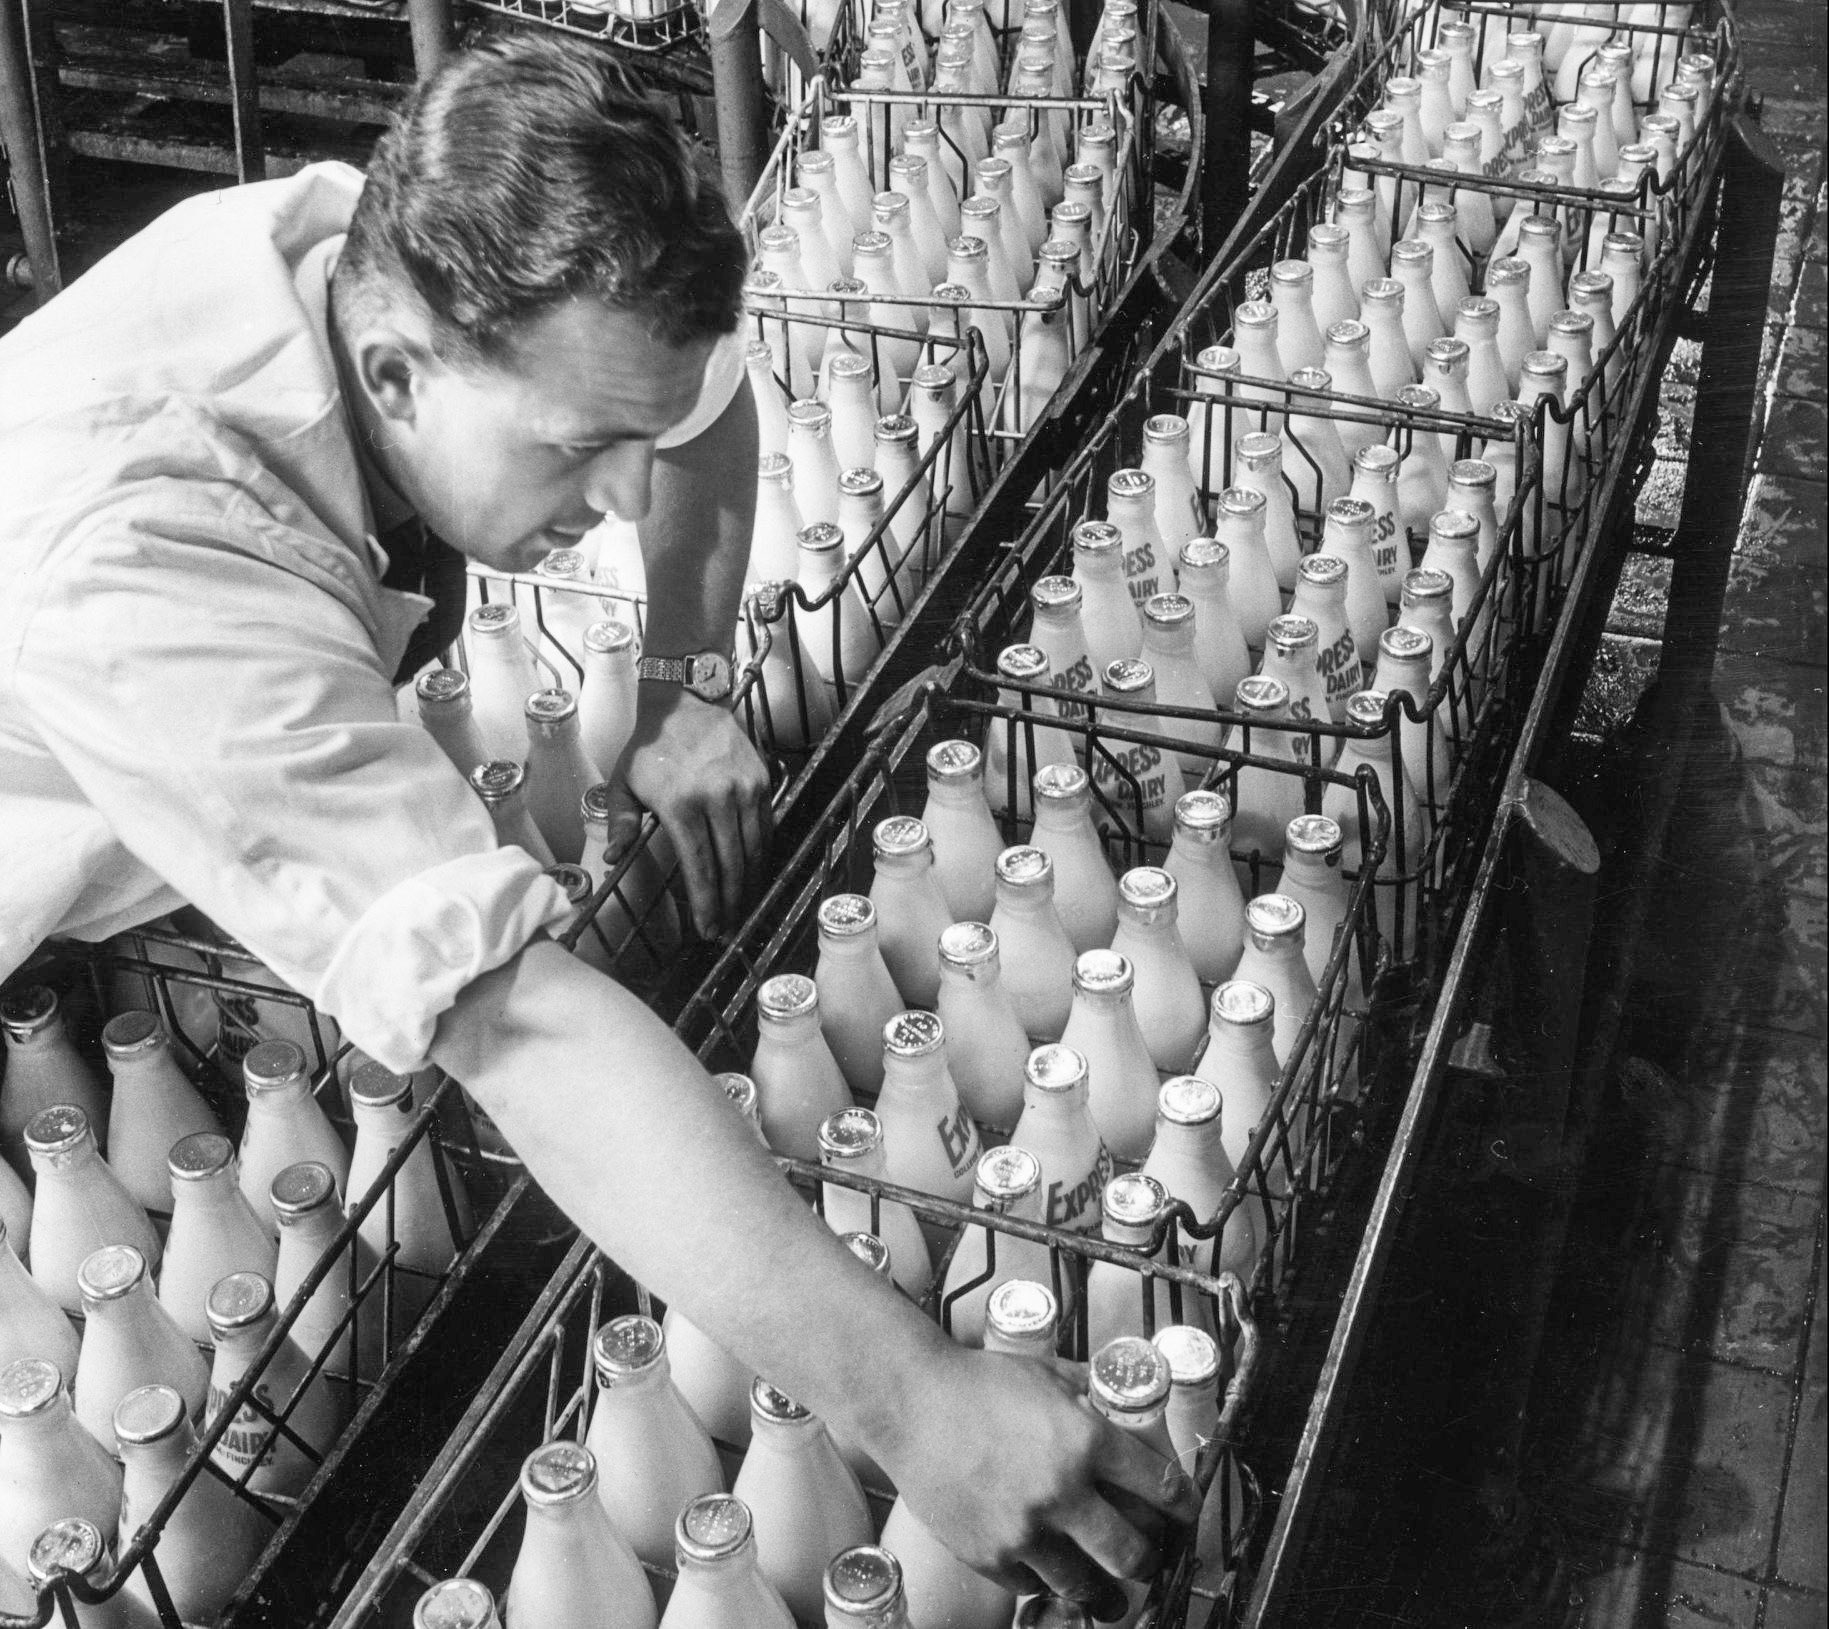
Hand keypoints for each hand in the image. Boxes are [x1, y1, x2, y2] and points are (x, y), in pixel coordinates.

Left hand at [621, 686, 771, 936]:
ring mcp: (743, 789)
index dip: (706, 903)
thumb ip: (620, 823)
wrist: (683, 703)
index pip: (700, 867)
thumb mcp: (622, 784)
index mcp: (680, 805)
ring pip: (754, 849)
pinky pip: (766, 826)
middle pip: (730, 865)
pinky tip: (754, 872)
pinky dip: (762, 853)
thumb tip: (614, 859)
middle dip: (729, 902)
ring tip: (742, 906)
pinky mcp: (760, 781)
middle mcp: (717, 798)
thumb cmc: (648, 748)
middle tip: (726, 927)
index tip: (707, 928)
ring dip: (749, 883)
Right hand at [876, 1342, 1199, 1615]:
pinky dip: (1047, 1582)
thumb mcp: (1048, 1373)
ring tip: (1113, 1596)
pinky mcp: (990, 1554)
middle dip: (1150, 1558)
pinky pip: (1034, 1586)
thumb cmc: (976, 1381)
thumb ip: (1090, 1392)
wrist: (910, 1402)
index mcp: (1086, 1441)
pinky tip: (1052, 1573)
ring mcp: (1025, 1529)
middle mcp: (1063, 1491)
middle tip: (1150, 1558)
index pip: (1161, 1487)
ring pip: (1086, 1583)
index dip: (1183, 1505)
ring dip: (1106, 1590)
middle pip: (1132, 1551)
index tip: (1184, 1513)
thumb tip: (1124, 1401)